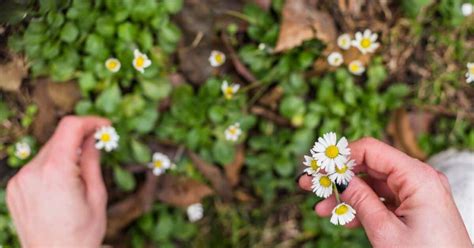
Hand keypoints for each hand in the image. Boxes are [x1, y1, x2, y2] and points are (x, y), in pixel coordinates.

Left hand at [6, 116, 109, 246]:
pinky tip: (62, 185)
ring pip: (47, 152)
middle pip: (59, 138)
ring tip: (79, 175)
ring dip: (65, 154)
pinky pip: (36, 167)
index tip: (104, 126)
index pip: (70, 127)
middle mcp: (33, 171)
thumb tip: (93, 138)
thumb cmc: (81, 234)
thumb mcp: (96, 195)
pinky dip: (51, 167)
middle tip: (98, 147)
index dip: (90, 121)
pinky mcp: (15, 189)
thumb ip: (92, 161)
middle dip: (79, 139)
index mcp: (56, 171)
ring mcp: (20, 180)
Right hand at [298, 137, 471, 246]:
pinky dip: (362, 206)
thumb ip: (360, 199)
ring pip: (372, 185)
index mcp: (417, 177)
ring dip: (346, 195)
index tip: (318, 166)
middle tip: (310, 183)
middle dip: (338, 177)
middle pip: (369, 166)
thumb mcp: (385, 230)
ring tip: (321, 207)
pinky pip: (382, 200)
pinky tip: (342, 217)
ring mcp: (417, 194)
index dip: (341, 156)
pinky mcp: (414, 208)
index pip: (371, 149)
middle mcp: (418, 179)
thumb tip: (338, 178)